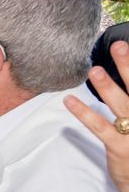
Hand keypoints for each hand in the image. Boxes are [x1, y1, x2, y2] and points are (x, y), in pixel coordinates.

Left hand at [67, 40, 128, 191]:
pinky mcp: (120, 147)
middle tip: (119, 46)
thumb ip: (127, 102)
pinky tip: (69, 101)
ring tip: (94, 70)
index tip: (125, 44)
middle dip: (128, 66)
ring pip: (121, 105)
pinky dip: (84, 113)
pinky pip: (100, 127)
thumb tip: (118, 84)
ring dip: (107, 86)